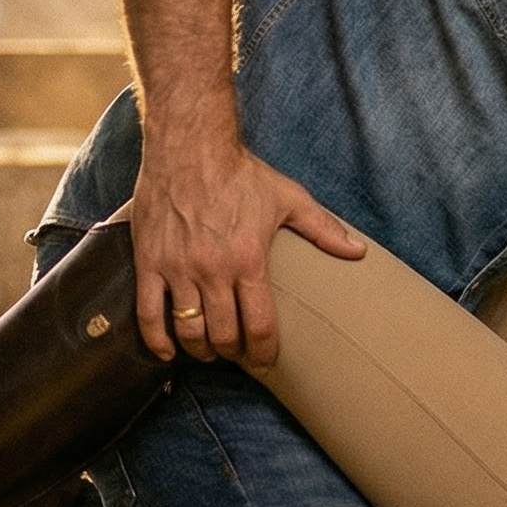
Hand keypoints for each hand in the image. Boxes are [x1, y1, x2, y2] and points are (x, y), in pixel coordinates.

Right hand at [131, 135, 362, 367]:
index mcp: (249, 260)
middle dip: (233, 352)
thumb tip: (359, 252)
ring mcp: (178, 268)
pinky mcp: (149, 263)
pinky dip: (156, 341)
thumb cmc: (241, 173)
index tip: (266, 360)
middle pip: (223, 335)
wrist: (189, 146)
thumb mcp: (288, 198)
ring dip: (200, 349)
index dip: (263, 352)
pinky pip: (147, 314)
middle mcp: (213, 270)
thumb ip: (323, 230)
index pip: (260, 326)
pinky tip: (166, 352)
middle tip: (237, 353)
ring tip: (209, 350)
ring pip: (188, 329)